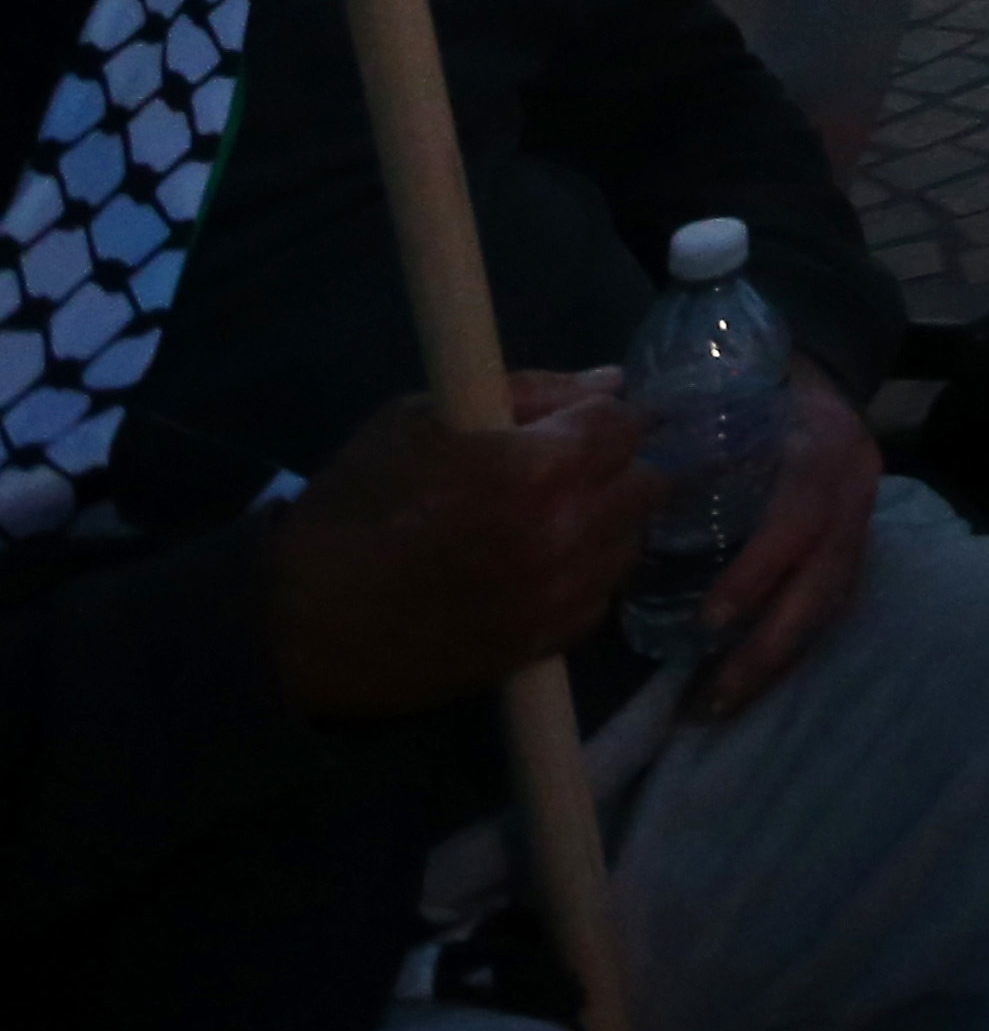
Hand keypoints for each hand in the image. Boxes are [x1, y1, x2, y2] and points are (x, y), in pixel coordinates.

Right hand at [260, 373, 655, 720]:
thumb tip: (609, 384)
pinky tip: (535, 570)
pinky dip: (582, 581)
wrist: (298, 622)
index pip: (627, 426)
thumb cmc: (354, 506)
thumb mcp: (423, 419)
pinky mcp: (543, 646)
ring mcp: (559, 597)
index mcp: (538, 469)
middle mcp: (566, 535)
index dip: (605, 419)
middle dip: (615, 470)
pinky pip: (599, 601)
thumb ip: (529, 393)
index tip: (579, 426)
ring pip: (630, 546)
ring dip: (604, 527)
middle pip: (647, 487)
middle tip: (568, 472)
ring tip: (549, 522)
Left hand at [688, 360, 876, 716]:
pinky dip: (791, 648)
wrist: (813, 367)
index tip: (707, 618)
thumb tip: (607, 442)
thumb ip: (667, 412)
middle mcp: (855, 484)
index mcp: (825, 438)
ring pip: (834, 601)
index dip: (760, 569)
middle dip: (773, 641)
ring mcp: (862, 518)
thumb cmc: (749, 376)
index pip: (803, 511)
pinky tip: (747, 680)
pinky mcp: (854, 545)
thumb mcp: (720, 377)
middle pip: (828, 576)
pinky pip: (830, 606)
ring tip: (720, 703)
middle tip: (714, 692)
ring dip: (780, 658)